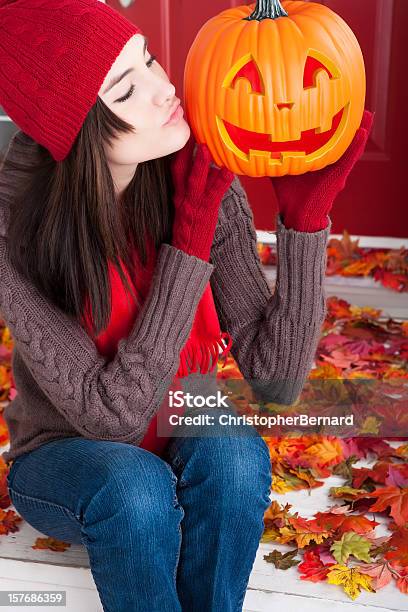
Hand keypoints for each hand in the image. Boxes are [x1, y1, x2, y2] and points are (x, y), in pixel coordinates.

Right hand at [170, 134, 233, 260]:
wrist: (187, 254)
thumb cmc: (189, 233)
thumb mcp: (184, 210)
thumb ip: (188, 193)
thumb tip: (200, 176)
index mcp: (177, 195)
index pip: (175, 169)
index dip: (179, 151)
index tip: (184, 134)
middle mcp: (182, 197)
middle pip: (180, 169)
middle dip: (185, 149)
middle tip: (190, 130)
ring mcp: (193, 204)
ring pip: (195, 179)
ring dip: (201, 163)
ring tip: (206, 147)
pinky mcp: (206, 212)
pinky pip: (214, 193)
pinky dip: (221, 181)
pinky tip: (228, 170)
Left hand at [271, 110, 374, 231]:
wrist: (296, 214)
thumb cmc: (288, 196)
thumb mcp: (280, 170)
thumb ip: (272, 158)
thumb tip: (256, 145)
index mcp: (316, 160)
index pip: (324, 138)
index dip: (329, 123)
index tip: (330, 104)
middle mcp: (328, 163)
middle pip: (340, 139)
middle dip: (348, 123)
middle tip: (355, 102)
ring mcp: (335, 169)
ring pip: (349, 146)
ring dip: (359, 129)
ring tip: (366, 113)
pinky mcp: (339, 176)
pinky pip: (350, 158)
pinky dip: (356, 145)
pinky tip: (361, 131)